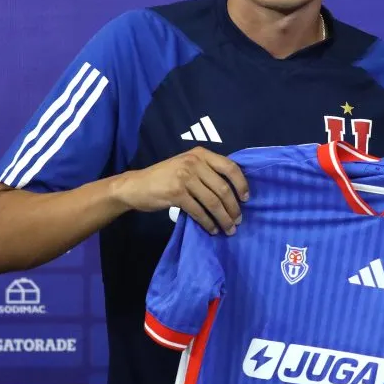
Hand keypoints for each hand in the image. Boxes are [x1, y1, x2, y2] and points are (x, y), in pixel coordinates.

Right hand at [112, 147, 248, 234]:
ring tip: (228, 229)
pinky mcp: (176, 193)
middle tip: (238, 221)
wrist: (136, 185)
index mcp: (201, 154)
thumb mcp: (187, 165)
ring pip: (213, 201)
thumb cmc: (165, 177)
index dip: (241, 184)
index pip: (230, 167)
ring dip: (223, 218)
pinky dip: (208, 223)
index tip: (246, 198)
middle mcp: (194, 162)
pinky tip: (212, 229)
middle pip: (223, 188)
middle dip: (233, 207)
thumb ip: (206, 170)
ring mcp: (185, 177)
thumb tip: (233, 189)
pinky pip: (199, 211)